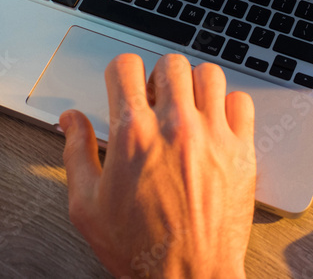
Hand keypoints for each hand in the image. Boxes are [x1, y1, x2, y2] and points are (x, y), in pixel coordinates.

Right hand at [62, 53, 254, 278]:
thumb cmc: (140, 249)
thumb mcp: (86, 206)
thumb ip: (76, 153)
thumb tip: (70, 120)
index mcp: (133, 135)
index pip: (126, 66)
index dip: (120, 72)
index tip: (123, 85)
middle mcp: (174, 127)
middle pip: (170, 62)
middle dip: (158, 76)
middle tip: (156, 99)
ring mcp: (212, 136)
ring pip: (209, 73)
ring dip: (194, 85)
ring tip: (186, 107)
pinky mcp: (242, 150)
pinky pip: (242, 101)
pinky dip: (229, 105)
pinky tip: (215, 123)